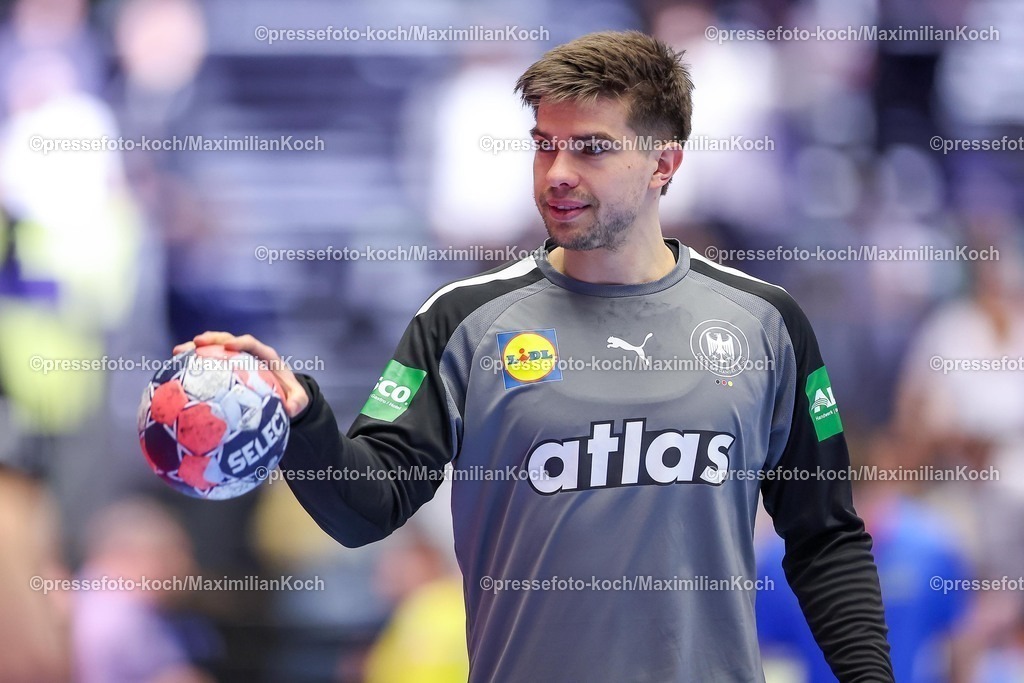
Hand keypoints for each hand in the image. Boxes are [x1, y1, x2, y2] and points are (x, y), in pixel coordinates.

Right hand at [173, 332, 309, 417]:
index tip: (228, 347)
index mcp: (266, 356)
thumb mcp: (298, 399)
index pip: (252, 344)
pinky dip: (193, 366)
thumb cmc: (289, 394)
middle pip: (228, 341)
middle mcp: (248, 354)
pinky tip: (174, 371)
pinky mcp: (224, 370)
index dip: (240, 343)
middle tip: (195, 343)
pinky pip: (207, 365)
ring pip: (214, 350)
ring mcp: (234, 360)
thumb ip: (297, 402)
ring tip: (177, 352)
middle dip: (212, 340)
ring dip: (196, 349)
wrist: (283, 395)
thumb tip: (290, 410)